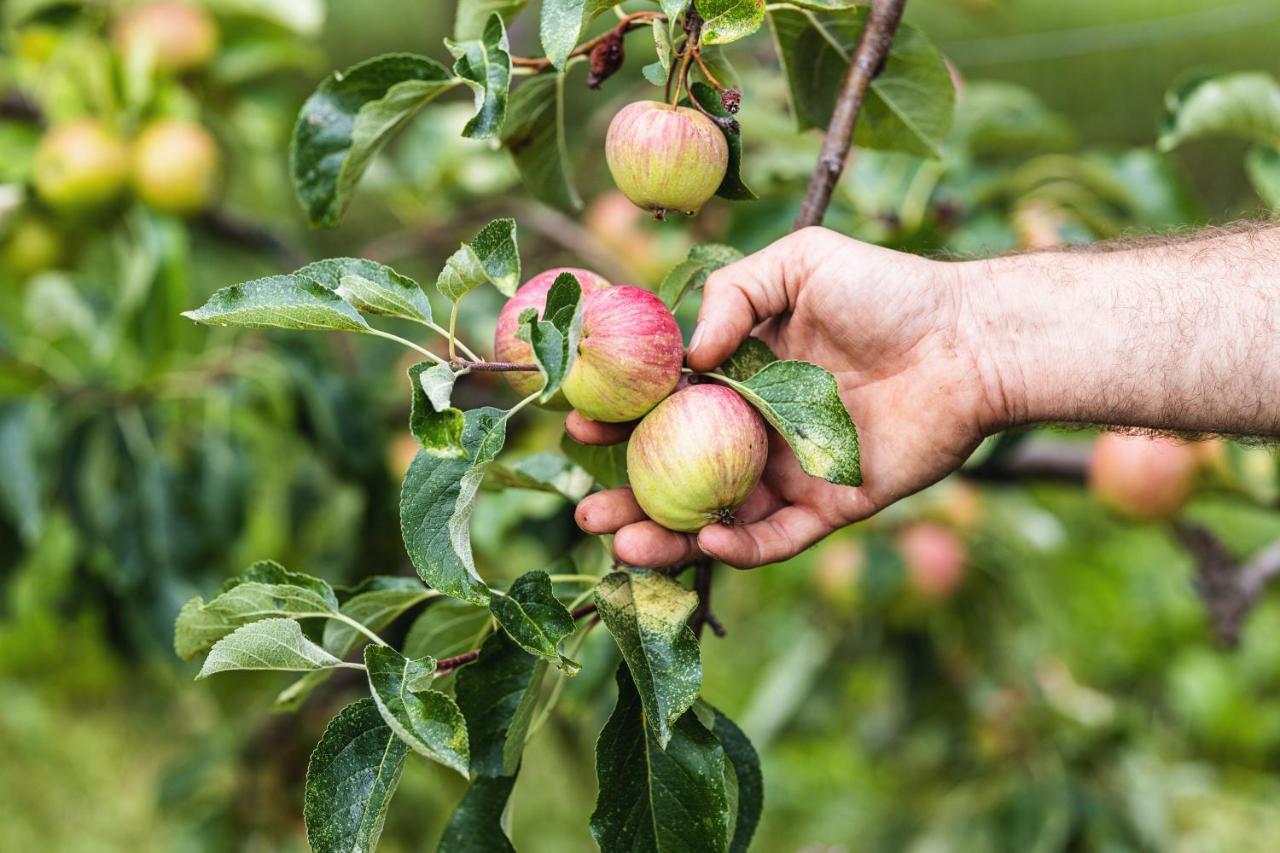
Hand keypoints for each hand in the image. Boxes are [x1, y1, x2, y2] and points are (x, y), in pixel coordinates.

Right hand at [568, 226, 1003, 568]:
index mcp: (744, 374)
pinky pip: (776, 537)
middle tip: (587, 506)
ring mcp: (793, 471)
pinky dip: (738, 545)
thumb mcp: (800, 263)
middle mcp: (759, 428)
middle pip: (680, 471)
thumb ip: (732, 294)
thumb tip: (686, 355)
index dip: (623, 417)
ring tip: (620, 541)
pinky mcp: (831, 506)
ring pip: (716, 514)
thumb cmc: (887, 291)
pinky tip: (703, 538)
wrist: (967, 340)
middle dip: (628, 494)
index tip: (580, 421)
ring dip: (667, 534)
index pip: (668, 405)